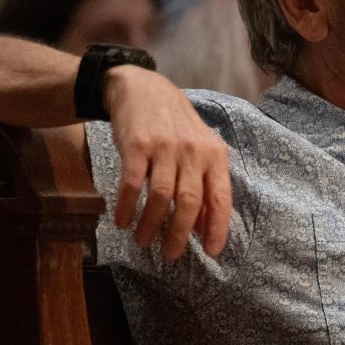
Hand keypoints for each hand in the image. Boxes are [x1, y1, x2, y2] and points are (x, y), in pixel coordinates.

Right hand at [105, 66, 231, 259]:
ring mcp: (165, 147)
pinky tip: (122, 222)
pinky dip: (128, 207)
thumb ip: (204, 186)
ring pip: (161, 196)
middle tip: (171, 255)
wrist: (143, 89)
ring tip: (144, 242)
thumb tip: (202, 228)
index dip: (218, 227)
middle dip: (180, 233)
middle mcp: (194, 151)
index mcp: (215, 155)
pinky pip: (133, 183)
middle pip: (190, 201)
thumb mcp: (200, 151)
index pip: (221, 197)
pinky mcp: (137, 145)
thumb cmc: (176, 127)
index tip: (211, 251)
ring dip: (151, 224)